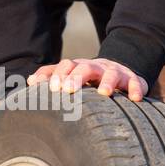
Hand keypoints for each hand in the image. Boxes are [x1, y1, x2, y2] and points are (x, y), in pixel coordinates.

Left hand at [27, 57, 147, 101]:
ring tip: (104, 93)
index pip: (66, 66)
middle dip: (76, 77)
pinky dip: (135, 88)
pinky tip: (135, 98)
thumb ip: (51, 76)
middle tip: (68, 90)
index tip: (51, 88)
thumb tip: (29, 80)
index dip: (58, 75)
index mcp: (79, 66)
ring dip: (107, 82)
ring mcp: (114, 72)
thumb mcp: (70, 75)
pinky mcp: (132, 80)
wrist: (117, 70)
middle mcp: (96, 67)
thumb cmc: (88, 78)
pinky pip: (135, 82)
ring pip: (110, 74)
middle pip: (85, 67)